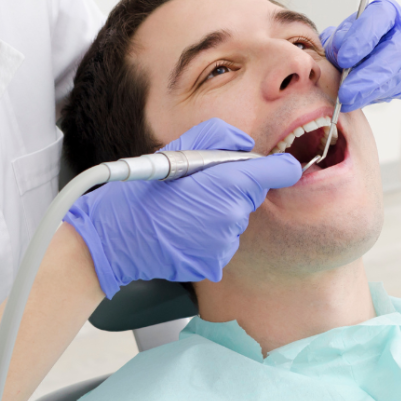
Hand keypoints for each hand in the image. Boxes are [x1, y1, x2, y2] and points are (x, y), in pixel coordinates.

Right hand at [64, 118, 301, 297]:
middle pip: (251, 196)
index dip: (280, 168)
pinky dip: (209, 237)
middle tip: (199, 187)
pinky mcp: (215, 263)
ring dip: (219, 214)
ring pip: (236, 220)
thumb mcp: (177, 150)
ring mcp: (224, 243)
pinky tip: (184, 231)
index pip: (275, 173)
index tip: (282, 167)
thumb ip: (219, 138)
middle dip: (234, 189)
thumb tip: (246, 145)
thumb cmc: (144, 191)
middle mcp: (231, 215)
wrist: (117, 236)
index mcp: (227, 183)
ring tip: (185, 211)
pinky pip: (223, 243)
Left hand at [320, 0, 400, 110]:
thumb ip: (337, 40)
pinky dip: (374, 97)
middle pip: (394, 54)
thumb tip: (341, 51)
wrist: (361, 52)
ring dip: (369, 92)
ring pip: (396, 76)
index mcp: (388, 11)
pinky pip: (395, 90)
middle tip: (345, 91)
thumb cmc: (350, 39)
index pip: (379, 20)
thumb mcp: (339, 34)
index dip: (361, 39)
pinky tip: (358, 99)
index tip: (343, 58)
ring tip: (347, 100)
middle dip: (367, 76)